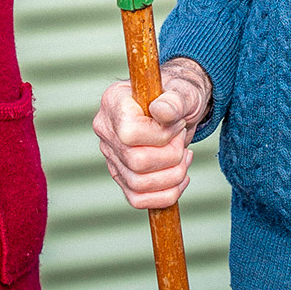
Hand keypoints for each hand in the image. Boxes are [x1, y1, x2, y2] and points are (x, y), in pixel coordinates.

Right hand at [93, 57, 212, 209]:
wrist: (181, 108)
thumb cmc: (180, 95)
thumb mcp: (184, 91)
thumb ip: (175, 99)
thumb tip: (161, 112)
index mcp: (114, 101)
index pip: (130, 134)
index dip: (160, 135)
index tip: (178, 124)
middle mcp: (106, 129)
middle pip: (136, 162)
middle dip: (171, 156)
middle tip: (181, 140)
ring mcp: (111, 155)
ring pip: (138, 184)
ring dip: (173, 176)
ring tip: (184, 156)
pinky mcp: (121, 175)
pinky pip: (137, 199)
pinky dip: (165, 194)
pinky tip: (180, 177)